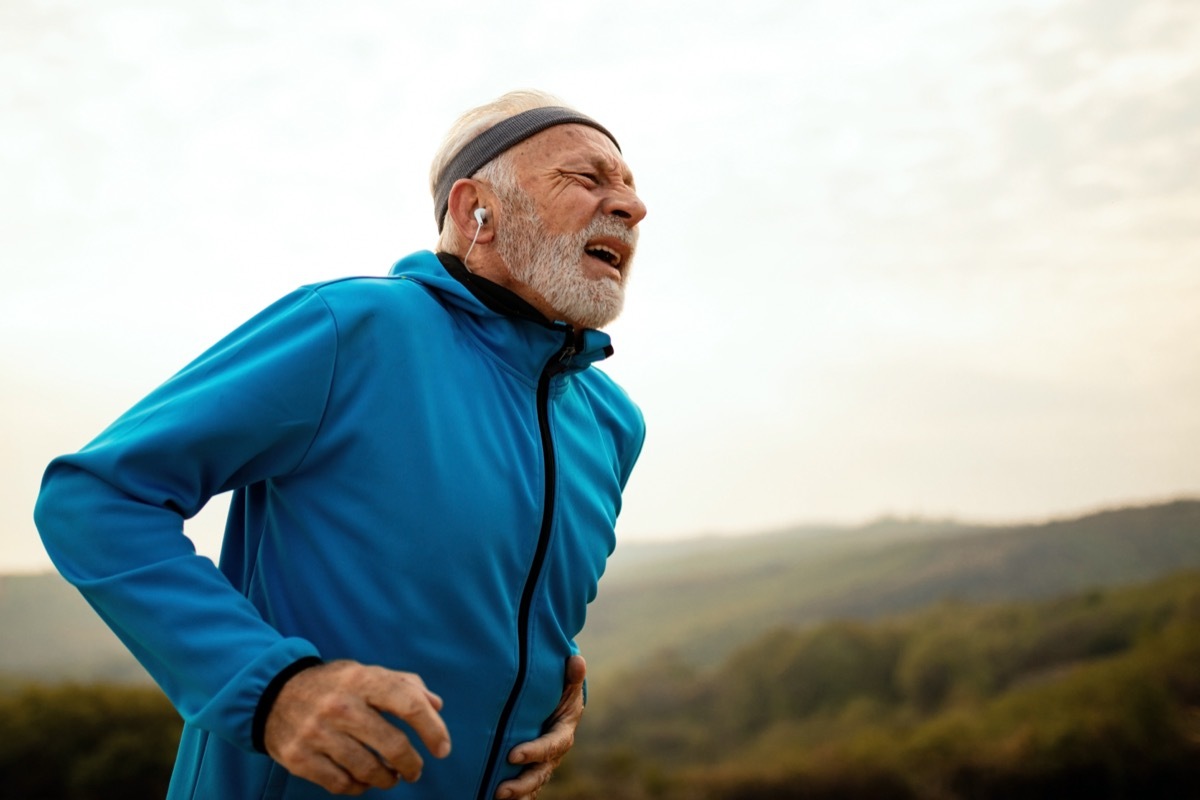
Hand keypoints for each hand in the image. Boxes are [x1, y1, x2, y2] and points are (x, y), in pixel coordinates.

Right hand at [263, 660, 450, 794]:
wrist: (273, 693)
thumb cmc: (333, 685)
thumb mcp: (366, 673)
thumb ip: (404, 685)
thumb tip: (436, 706)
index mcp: (362, 679)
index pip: (409, 703)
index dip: (433, 729)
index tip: (442, 748)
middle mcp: (340, 706)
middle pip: (392, 745)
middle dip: (412, 764)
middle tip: (415, 770)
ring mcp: (317, 733)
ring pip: (368, 770)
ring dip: (387, 779)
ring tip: (391, 776)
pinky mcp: (299, 758)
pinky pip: (341, 784)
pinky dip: (358, 787)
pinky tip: (363, 780)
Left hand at [495, 655, 586, 799]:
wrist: (557, 709)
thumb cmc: (561, 694)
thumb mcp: (567, 686)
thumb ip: (571, 677)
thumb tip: (576, 660)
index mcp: (563, 734)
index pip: (550, 746)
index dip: (534, 752)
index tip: (512, 755)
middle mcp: (554, 755)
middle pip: (540, 773)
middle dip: (522, 783)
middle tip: (501, 790)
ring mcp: (543, 765)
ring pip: (532, 785)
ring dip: (517, 794)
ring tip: (496, 797)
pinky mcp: (532, 771)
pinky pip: (526, 791)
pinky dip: (517, 798)